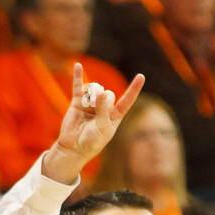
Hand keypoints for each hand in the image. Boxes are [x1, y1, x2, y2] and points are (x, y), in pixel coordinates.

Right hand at [41, 63, 144, 181]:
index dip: (134, 89)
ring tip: (87, 104)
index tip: (141, 76)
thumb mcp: (102, 128)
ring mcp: (91, 104)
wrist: (73, 148)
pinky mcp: (78, 102)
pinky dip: (78, 76)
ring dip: (92, 94)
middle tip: (95, 110)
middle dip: (103, 100)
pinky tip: (78, 66)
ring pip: (95, 89)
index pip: (127, 100)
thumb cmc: (91, 142)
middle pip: (108, 93)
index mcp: (114, 116)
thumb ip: (103, 110)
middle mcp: (104, 108)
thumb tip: (102, 92)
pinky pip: (79, 86)